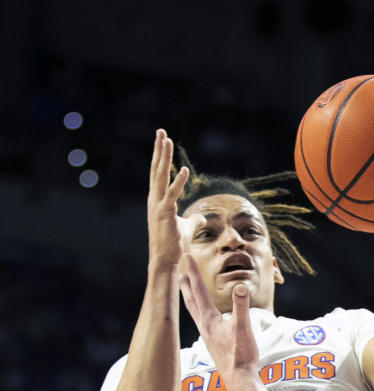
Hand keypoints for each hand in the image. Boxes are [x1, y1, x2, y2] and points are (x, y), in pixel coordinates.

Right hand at [147, 129, 190, 268]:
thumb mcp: (187, 227)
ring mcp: (158, 206)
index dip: (160, 157)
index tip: (162, 141)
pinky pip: (172, 194)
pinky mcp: (165, 214)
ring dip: (163, 157)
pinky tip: (184, 169)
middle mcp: (154, 200)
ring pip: (160, 176)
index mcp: (157, 200)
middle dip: (159, 150)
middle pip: (156, 169)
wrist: (166, 259)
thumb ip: (194, 219)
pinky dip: (178, 182)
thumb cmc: (175, 244)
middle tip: (161, 132)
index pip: (158, 174)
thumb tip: (202, 217)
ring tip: (166, 140)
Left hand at [179, 255, 260, 381]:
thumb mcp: (244, 328)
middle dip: (185, 282)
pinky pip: (201, 319)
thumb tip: (240, 287)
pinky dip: (198, 309)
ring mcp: (207, 334)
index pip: (199, 291)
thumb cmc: (241, 355)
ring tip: (185, 287)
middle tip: (179, 267)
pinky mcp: (212, 342)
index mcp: (209, 319)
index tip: (186, 257)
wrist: (238, 379)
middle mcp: (204, 325)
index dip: (193, 273)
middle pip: (191, 299)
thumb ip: (241, 306)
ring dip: (189, 295)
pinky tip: (204, 314)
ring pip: (194, 310)